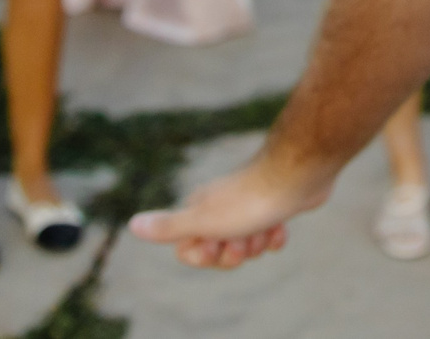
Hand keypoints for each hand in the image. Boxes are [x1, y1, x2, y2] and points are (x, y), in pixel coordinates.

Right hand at [129, 153, 332, 270]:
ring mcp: (248, 205)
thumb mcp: (203, 220)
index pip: (187, 249)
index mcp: (199, 208)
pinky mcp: (274, 205)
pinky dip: (275, 237)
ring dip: (257, 245)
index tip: (218, 244)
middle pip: (217, 249)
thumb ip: (168, 227)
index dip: (204, 256)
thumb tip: (132, 225)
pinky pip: (269, 234)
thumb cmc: (249, 200)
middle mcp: (221, 205)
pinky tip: (281, 228)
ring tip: (267, 229)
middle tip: (245, 241)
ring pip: (245, 244)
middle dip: (234, 254)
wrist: (297, 174)